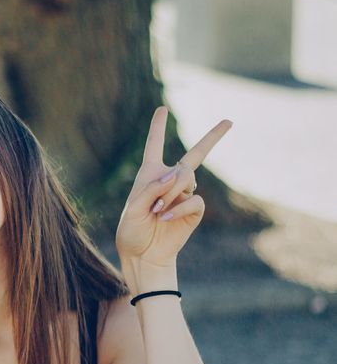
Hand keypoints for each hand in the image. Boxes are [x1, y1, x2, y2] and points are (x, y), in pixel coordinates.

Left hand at [116, 107, 231, 266]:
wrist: (143, 254)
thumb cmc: (132, 230)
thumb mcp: (133, 208)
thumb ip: (152, 187)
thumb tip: (177, 172)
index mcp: (149, 174)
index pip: (154, 145)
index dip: (158, 127)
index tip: (162, 109)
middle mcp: (169, 180)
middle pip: (196, 154)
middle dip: (214, 136)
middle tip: (229, 121)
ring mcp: (185, 194)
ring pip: (187, 177)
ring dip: (170, 192)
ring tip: (157, 211)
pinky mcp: (194, 209)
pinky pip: (194, 198)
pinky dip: (179, 206)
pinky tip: (166, 216)